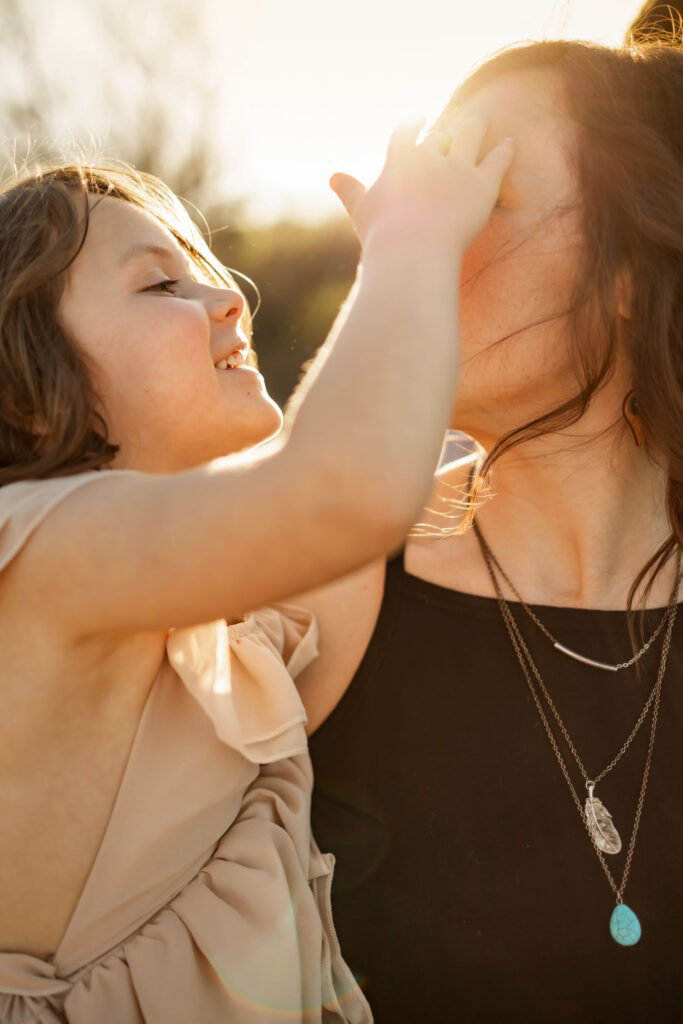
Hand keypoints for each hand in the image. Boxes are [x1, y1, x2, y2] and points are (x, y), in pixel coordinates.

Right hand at [330, 116, 513, 254]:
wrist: (412, 250)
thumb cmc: (383, 236)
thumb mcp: (362, 211)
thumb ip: (350, 191)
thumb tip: (333, 177)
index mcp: (400, 162)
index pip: (406, 134)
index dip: (413, 127)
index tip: (418, 121)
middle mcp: (430, 157)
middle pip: (440, 137)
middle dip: (445, 134)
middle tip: (451, 132)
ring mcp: (459, 168)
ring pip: (471, 136)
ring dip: (475, 127)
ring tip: (480, 122)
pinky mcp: (483, 184)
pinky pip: (498, 160)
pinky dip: (505, 151)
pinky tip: (510, 144)